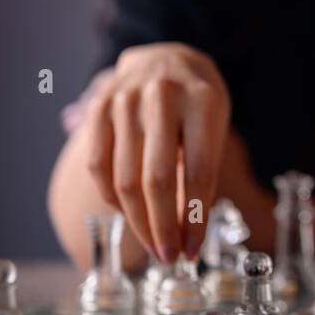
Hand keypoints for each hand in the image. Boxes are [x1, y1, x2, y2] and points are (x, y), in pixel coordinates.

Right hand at [79, 42, 230, 262]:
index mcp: (203, 101)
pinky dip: (112, 198)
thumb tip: (188, 235)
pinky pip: (98, 165)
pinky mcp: (99, 105)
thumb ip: (203, 173)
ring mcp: (126, 99)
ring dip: (138, 222)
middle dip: (163, 228)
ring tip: (153, 245)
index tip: (193, 252)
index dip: (195, 219)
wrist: (167, 57)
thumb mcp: (215, 128)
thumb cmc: (199, 104)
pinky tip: (127, 213)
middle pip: (156, 180)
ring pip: (124, 178)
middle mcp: (162, 96)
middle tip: (170, 258)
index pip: (199, 172)